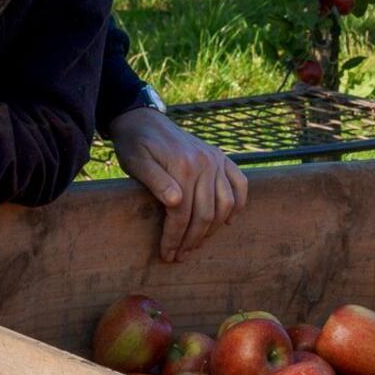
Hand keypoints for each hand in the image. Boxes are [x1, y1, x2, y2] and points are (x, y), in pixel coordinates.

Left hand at [107, 105, 245, 262]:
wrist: (142, 118)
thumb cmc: (134, 143)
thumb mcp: (135, 161)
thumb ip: (155, 180)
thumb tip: (176, 202)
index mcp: (183, 166)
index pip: (182, 213)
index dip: (175, 238)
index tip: (167, 254)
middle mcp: (205, 163)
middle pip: (205, 213)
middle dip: (192, 240)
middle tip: (179, 256)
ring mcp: (216, 159)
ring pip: (225, 205)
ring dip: (213, 230)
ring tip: (196, 244)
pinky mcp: (221, 157)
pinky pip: (240, 184)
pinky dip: (238, 204)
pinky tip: (227, 222)